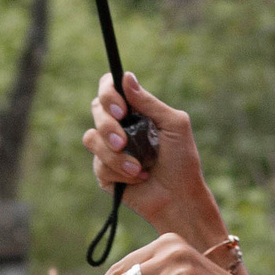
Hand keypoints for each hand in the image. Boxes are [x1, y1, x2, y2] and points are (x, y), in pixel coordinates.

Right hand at [81, 72, 225, 241]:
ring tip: (139, 168)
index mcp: (135, 111)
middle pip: (96, 109)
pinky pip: (99, 165)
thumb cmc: (182, 160)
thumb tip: (126, 76)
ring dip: (116, 155)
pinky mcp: (104, 172)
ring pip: (91, 138)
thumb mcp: (173, 124)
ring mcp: (109, 149)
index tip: (121, 110)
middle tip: (123, 141)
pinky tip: (138, 178)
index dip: (108, 93)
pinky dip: (120, 172)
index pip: (110, 89)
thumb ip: (148, 102)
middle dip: (108, 126)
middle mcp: (119, 126)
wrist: (180, 197)